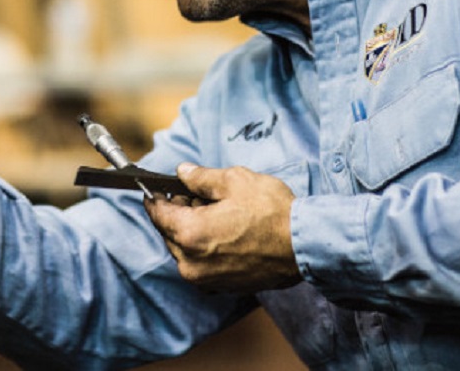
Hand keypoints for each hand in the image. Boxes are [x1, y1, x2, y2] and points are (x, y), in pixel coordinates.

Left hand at [145, 163, 301, 292]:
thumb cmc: (272, 213)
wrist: (304, 247)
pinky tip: (224, 232)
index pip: (157, 213)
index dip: (155, 196)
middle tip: (195, 195)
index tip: (156, 188)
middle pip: (169, 232)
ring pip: (184, 249)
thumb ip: (201, 177)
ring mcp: (205, 279)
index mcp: (189, 234)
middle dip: (178, 212)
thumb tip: (183, 172)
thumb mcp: (235, 181)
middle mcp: (191, 262)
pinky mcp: (220, 287)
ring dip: (191, 230)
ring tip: (216, 212)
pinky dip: (204, 247)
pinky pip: (200, 263)